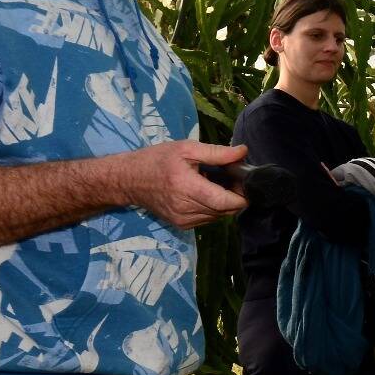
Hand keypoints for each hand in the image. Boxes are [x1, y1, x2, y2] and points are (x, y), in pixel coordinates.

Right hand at [122, 141, 246, 228]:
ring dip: (224, 203)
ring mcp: (183, 220)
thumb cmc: (157, 159)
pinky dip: (212, 208)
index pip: (225, 202)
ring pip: (218, 216)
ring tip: (216, 184)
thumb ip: (217, 153)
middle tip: (232, 179)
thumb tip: (243, 152)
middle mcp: (185, 209)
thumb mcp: (186, 149)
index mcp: (187, 188)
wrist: (129, 180)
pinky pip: (207, 219)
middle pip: (225, 210)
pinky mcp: (181, 225)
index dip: (242, 195)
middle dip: (235, 197)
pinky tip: (205, 193)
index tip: (246, 182)